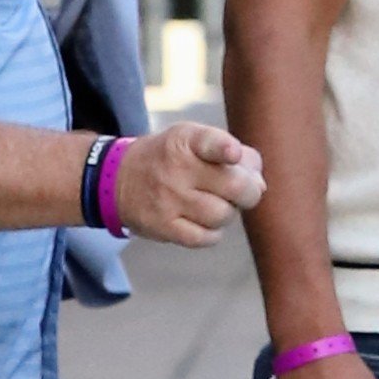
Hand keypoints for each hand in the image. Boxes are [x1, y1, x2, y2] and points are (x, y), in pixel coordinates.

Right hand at [114, 123, 264, 246]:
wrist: (119, 179)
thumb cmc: (173, 158)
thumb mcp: (197, 140)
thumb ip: (237, 155)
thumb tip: (260, 185)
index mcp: (186, 140)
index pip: (210, 143)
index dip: (225, 149)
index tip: (233, 154)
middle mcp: (176, 169)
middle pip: (235, 187)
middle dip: (250, 192)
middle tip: (245, 192)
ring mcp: (168, 199)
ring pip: (223, 215)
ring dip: (228, 213)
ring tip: (215, 203)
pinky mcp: (163, 227)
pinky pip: (206, 238)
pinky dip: (213, 232)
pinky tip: (204, 221)